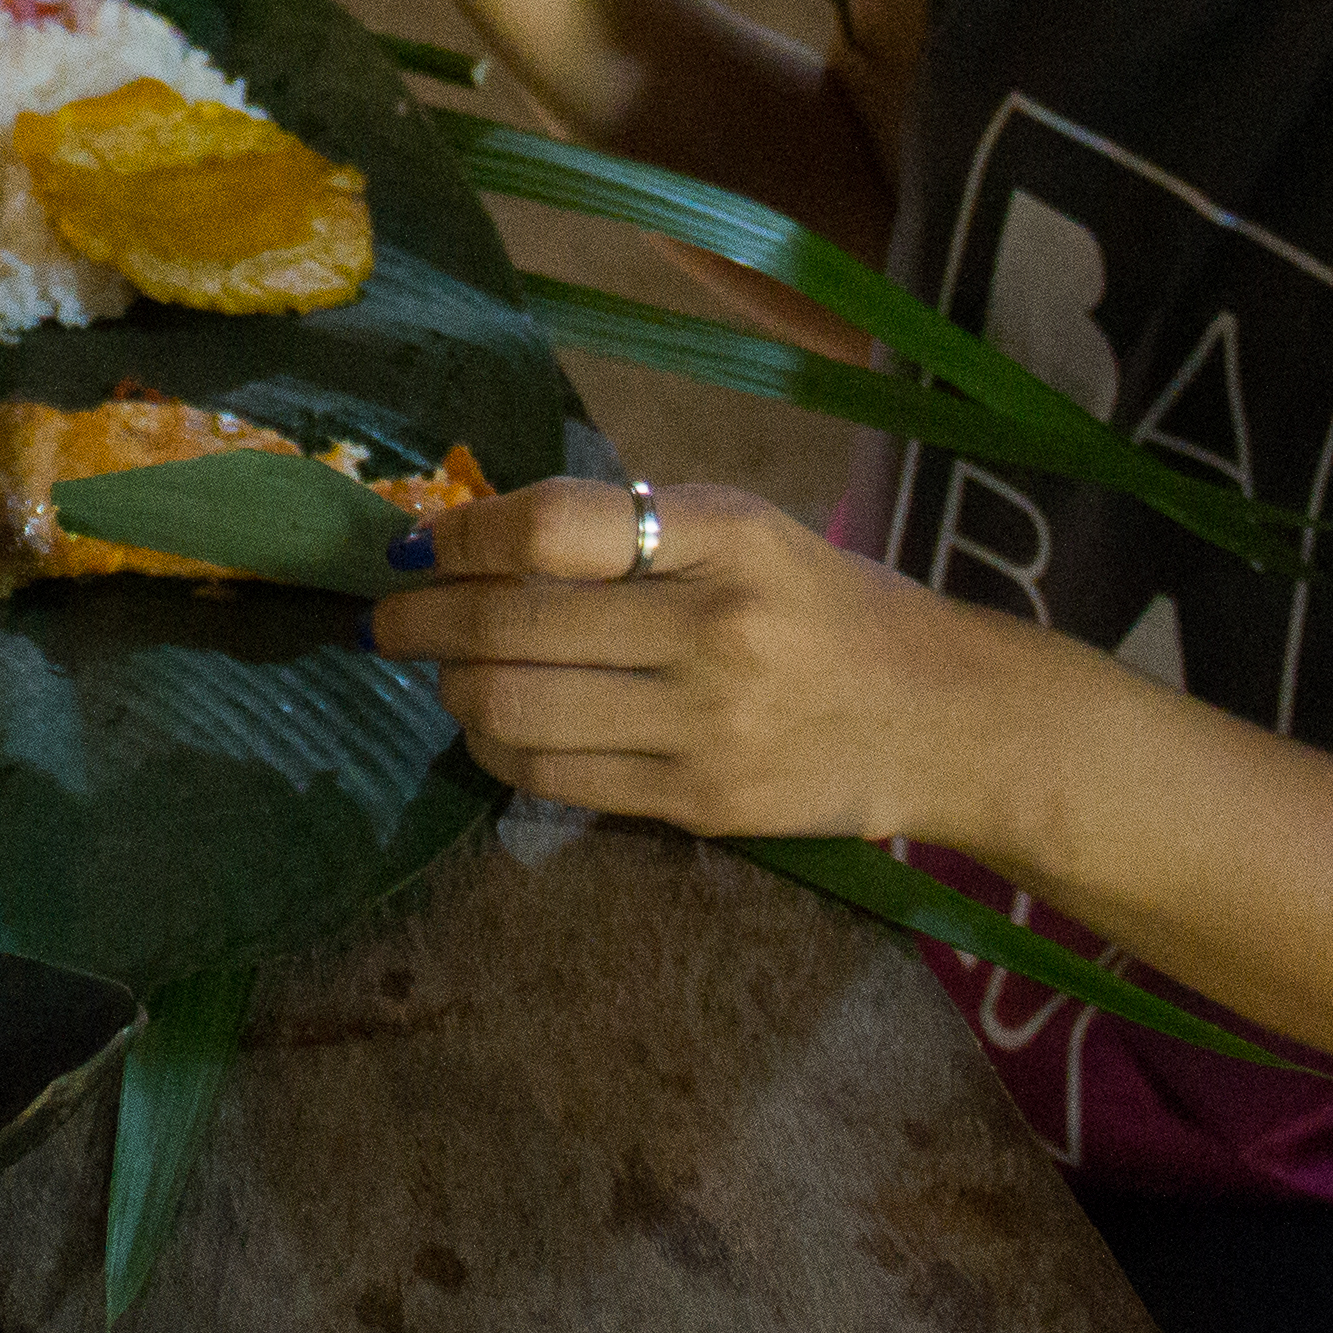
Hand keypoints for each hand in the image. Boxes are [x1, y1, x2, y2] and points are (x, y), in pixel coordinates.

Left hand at [372, 479, 990, 843]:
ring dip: (451, 688)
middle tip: (388, 614)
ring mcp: (706, 726)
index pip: (553, 527)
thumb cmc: (827, 608)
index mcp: (726, 536)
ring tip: (445, 670)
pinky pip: (552, 778)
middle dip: (420, 619)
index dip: (463, 535)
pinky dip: (497, 746)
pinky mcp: (697, 804)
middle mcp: (715, 627)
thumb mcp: (746, 533)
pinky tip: (496, 724)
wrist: (943, 718)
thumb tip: (470, 538)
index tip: (423, 543)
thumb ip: (625, 530)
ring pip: (513, 709)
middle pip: (511, 626)